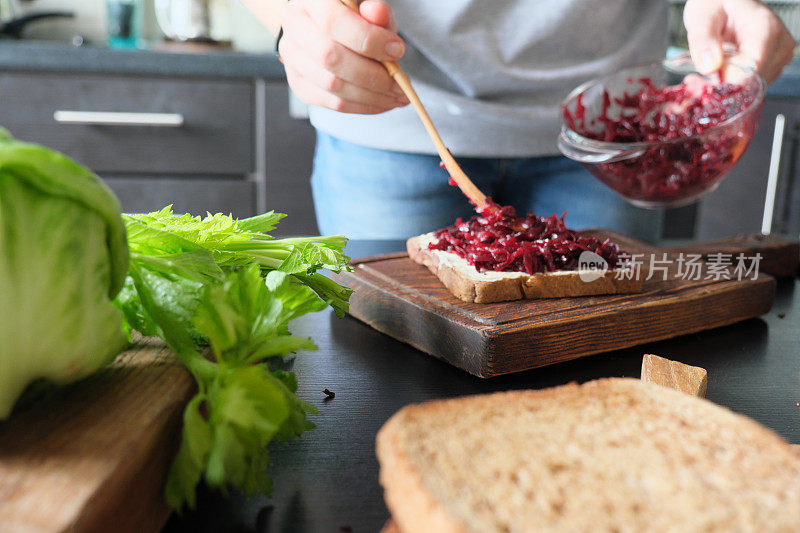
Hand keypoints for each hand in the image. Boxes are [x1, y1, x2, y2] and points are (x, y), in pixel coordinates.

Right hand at [277, 0, 409, 113]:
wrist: (329, 29)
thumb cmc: (354, 17)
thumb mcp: (368, 8)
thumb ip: (375, 11)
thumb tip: (377, 13)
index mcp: (309, 0)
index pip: (332, 22)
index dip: (368, 40)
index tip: (398, 51)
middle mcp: (293, 28)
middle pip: (330, 58)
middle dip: (373, 75)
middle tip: (401, 83)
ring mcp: (292, 59)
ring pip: (332, 85)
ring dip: (372, 96)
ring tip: (398, 96)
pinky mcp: (299, 84)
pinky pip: (333, 103)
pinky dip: (363, 107)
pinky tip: (383, 103)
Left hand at [684, 0, 795, 83]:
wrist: (724, 2)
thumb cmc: (715, 4)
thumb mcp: (702, 18)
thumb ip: (703, 41)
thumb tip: (710, 67)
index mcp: (765, 29)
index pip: (751, 71)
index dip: (725, 84)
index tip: (699, 84)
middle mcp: (779, 45)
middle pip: (752, 83)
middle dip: (721, 87)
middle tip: (694, 81)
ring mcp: (777, 57)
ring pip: (751, 89)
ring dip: (724, 88)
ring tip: (703, 73)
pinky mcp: (770, 66)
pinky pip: (750, 86)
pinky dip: (729, 85)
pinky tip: (715, 74)